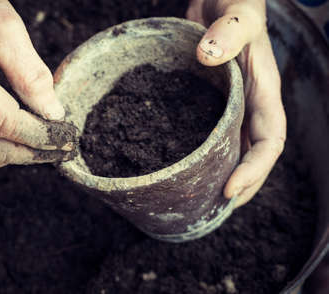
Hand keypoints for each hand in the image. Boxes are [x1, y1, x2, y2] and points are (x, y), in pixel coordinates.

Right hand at [0, 0, 75, 166]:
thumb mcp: (9, 31)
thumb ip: (31, 74)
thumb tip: (53, 114)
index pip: (2, 122)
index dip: (38, 135)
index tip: (66, 137)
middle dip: (32, 153)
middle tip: (64, 147)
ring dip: (22, 153)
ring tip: (52, 145)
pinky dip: (10, 144)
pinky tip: (32, 135)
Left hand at [187, 0, 285, 207]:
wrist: (220, 1)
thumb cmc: (236, 6)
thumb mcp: (239, 14)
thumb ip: (230, 31)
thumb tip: (208, 55)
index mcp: (264, 94)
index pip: (269, 142)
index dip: (255, 169)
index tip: (231, 190)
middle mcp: (250, 107)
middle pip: (253, 157)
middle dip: (242, 185)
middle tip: (216, 208)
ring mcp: (231, 108)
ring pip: (233, 151)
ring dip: (223, 176)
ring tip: (202, 201)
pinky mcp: (211, 104)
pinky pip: (211, 136)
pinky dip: (204, 155)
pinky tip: (187, 168)